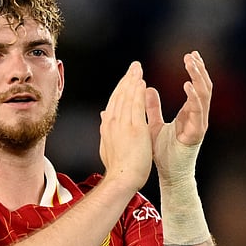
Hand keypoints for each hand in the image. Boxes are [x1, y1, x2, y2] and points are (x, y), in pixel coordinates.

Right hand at [99, 61, 153, 191]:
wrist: (122, 179)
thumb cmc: (118, 168)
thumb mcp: (107, 146)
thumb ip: (106, 129)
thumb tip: (103, 115)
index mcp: (107, 126)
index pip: (114, 102)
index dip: (121, 88)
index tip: (127, 78)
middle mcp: (113, 122)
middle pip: (119, 95)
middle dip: (127, 79)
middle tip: (134, 66)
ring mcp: (123, 125)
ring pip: (127, 97)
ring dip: (132, 81)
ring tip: (138, 69)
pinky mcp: (135, 128)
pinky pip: (136, 105)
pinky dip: (138, 92)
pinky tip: (141, 82)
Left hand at [146, 50, 211, 184]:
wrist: (167, 175)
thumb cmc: (162, 153)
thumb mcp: (154, 124)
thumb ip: (152, 107)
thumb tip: (146, 89)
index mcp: (189, 113)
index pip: (195, 86)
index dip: (194, 70)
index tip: (189, 54)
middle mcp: (197, 116)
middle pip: (203, 87)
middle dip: (199, 70)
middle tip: (192, 54)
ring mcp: (198, 124)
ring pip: (204, 95)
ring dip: (198, 78)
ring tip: (191, 63)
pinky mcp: (196, 133)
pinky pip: (198, 112)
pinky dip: (193, 97)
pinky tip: (187, 86)